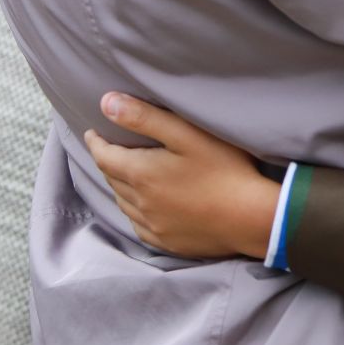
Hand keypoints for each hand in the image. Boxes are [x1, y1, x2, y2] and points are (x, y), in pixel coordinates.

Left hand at [84, 93, 281, 261]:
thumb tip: (106, 103)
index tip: (92, 132)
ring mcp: (152, 225)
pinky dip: (135, 211)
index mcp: (140, 173)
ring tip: (125, 174)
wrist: (251, 218)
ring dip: (119, 186)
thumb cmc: (224, 170)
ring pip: (123, 203)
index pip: (104, 156)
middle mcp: (139, 202)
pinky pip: (139, 225)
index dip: (95, 142)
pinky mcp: (166, 241)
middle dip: (107, 161)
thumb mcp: (186, 134)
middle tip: (109, 149)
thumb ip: (145, 117)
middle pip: (112, 178)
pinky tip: (146, 206)